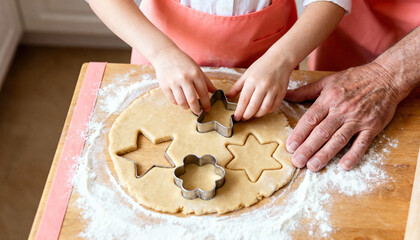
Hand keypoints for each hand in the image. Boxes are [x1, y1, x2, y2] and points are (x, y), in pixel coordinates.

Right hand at [152, 48, 215, 113]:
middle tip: (198, 111)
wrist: (164, 54)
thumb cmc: (182, 62)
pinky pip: (172, 100)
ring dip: (186, 107)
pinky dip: (177, 103)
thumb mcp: (196, 68)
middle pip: (192, 100)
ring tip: (188, 107)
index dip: (206, 103)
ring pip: (181, 102)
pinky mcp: (164, 86)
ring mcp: (173, 82)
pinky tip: (180, 100)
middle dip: (196, 109)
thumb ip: (206, 81)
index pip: (203, 92)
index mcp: (195, 73)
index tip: (207, 108)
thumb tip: (215, 91)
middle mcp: (184, 78)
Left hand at [226, 53, 291, 120]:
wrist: (280, 59)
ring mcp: (274, 90)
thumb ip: (237, 87)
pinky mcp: (282, 92)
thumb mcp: (247, 74)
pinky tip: (262, 110)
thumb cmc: (262, 66)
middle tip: (243, 118)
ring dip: (257, 115)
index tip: (236, 117)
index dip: (239, 111)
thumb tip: (228, 97)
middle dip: (247, 115)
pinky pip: (274, 107)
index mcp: (252, 81)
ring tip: (252, 114)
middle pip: (253, 107)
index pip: (244, 100)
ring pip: (264, 109)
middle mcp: (263, 86)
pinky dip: (267, 111)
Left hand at [285, 63, 400, 170]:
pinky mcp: (372, 126)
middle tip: (297, 161)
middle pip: (322, 132)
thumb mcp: (327, 81)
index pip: (310, 119)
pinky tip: (344, 166)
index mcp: (329, 99)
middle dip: (307, 148)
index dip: (299, 134)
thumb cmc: (354, 79)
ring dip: (325, 154)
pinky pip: (362, 143)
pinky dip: (353, 155)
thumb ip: (305, 91)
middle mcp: (342, 110)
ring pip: (339, 139)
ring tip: (313, 166)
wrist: (386, 76)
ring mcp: (358, 119)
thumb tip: (286, 95)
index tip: (290, 147)